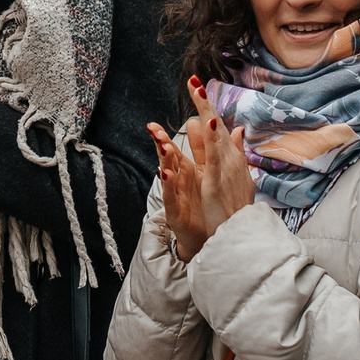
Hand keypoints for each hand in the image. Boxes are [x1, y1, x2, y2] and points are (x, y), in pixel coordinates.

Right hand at [148, 119, 209, 263]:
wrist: (206, 236)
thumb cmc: (202, 207)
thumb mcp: (203, 176)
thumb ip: (201, 152)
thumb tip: (200, 129)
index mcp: (185, 173)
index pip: (173, 151)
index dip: (165, 137)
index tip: (155, 123)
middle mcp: (177, 183)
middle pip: (167, 161)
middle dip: (160, 145)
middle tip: (154, 129)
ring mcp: (175, 197)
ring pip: (167, 176)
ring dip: (164, 162)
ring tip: (162, 147)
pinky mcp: (176, 212)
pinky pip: (171, 197)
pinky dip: (168, 186)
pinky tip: (166, 175)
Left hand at [186, 82, 256, 238]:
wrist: (243, 232)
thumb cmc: (238, 207)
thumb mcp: (238, 175)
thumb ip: (238, 151)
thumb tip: (240, 129)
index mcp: (231, 157)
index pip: (219, 126)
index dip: (209, 107)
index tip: (199, 87)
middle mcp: (231, 158)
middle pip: (216, 124)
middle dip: (205, 101)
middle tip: (193, 79)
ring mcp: (225, 167)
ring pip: (214, 133)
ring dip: (206, 110)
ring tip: (197, 88)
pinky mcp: (218, 179)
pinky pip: (213, 155)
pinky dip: (211, 137)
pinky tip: (208, 120)